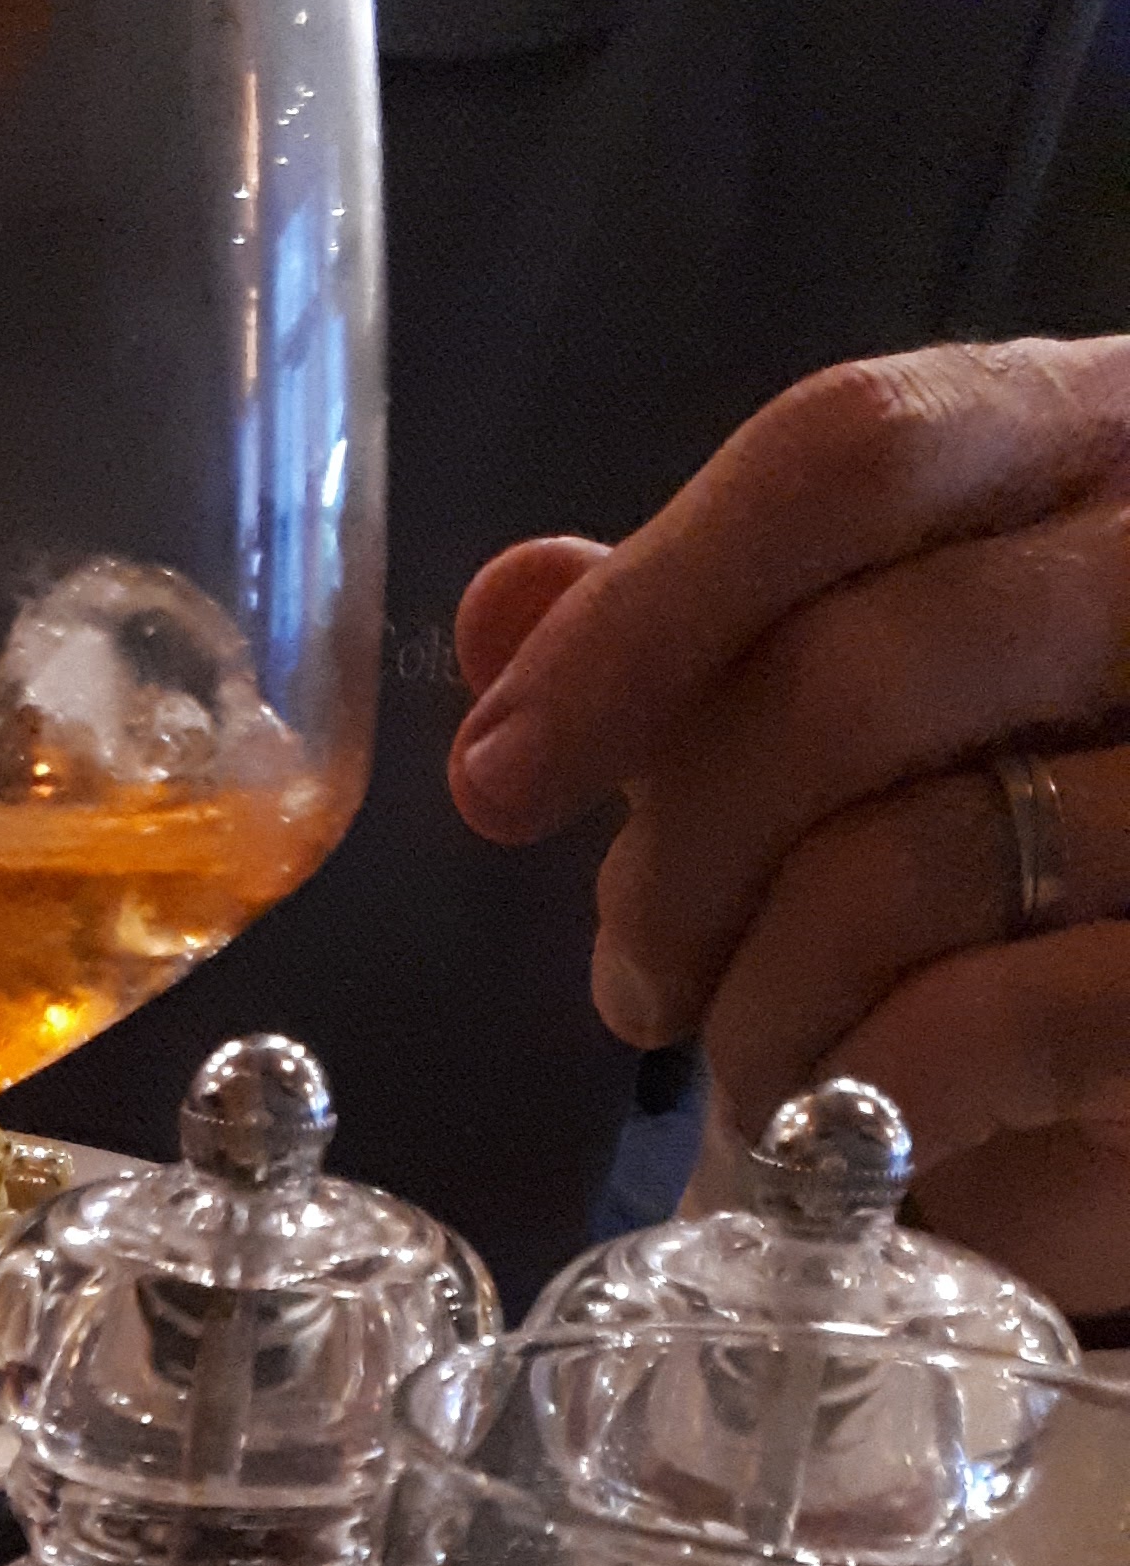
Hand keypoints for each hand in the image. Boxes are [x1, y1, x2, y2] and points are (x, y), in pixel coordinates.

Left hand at [447, 339, 1129, 1311]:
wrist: (1106, 1076)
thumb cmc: (983, 871)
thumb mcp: (832, 725)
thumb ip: (693, 644)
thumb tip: (509, 602)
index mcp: (1101, 441)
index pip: (853, 455)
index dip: (640, 617)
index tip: (496, 777)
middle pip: (846, 671)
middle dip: (680, 861)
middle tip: (636, 980)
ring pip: (903, 867)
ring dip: (758, 1006)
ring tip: (750, 1060)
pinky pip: (981, 1027)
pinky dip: (860, 1095)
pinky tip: (845, 1125)